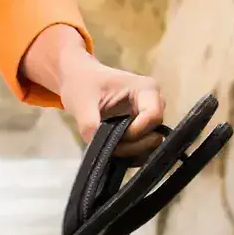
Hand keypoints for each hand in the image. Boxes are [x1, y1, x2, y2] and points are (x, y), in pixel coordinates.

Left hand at [21, 24, 164, 148]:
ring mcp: (150, 117)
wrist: (78, 81)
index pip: (153, 116)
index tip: (113, 136)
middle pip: (154, 133)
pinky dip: (130, 153)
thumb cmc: (82, 83)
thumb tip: (95, 144)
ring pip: (151, 144)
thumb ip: (89, 122)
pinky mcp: (143, 129)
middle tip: (109, 147)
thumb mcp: (82, 101)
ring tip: (109, 148)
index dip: (136, 131)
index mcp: (146, 88)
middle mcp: (155, 102)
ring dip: (131, 151)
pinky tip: (113, 150)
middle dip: (132, 145)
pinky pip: (144, 148)